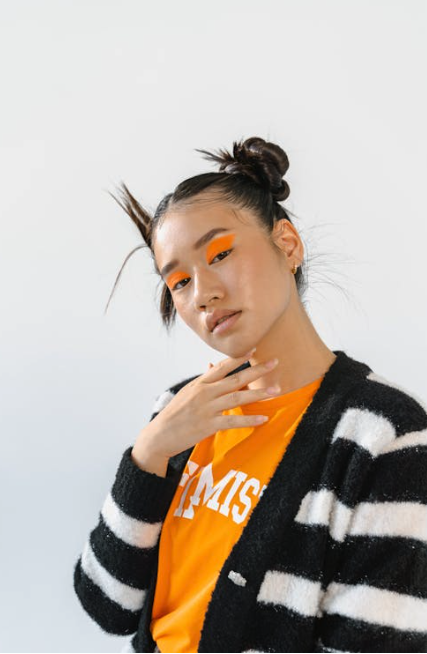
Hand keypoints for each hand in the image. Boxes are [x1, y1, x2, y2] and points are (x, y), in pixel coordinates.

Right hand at [135, 349, 279, 460]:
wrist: (160, 435)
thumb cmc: (175, 413)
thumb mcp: (187, 392)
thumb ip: (203, 380)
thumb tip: (212, 365)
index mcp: (200, 383)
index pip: (223, 366)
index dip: (239, 357)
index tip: (255, 348)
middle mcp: (204, 393)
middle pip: (235, 378)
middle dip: (256, 370)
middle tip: (274, 362)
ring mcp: (207, 409)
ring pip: (237, 397)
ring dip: (258, 393)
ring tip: (275, 390)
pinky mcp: (208, 425)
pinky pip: (233, 420)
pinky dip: (249, 419)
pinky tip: (263, 418)